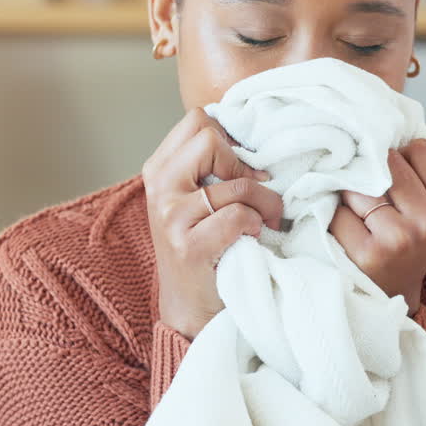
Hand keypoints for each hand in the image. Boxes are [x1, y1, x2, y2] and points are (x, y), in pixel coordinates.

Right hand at [144, 108, 283, 339]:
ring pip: (235, 184)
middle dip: (244, 164)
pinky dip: (255, 225)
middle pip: (210, 139)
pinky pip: (237, 216)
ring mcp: (170, 217)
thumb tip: (250, 138)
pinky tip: (252, 237)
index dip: (228, 138)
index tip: (241, 165)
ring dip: (264, 202)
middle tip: (255, 189)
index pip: (197, 119)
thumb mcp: (191, 199)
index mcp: (158, 169)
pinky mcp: (189, 246)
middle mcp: (159, 188)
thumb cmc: (201, 247)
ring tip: (266, 219)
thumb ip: (205, 166)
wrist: (189, 306)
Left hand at [330, 138, 425, 312]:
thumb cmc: (402, 245)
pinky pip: (338, 213)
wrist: (388, 297)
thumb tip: (388, 128)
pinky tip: (342, 228)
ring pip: (360, 187)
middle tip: (363, 185)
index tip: (385, 162)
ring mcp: (399, 239)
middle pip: (387, 165)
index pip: (420, 152)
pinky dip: (333, 216)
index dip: (397, 153)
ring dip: (348, 192)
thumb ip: (420, 176)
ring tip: (354, 209)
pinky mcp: (368, 254)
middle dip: (369, 169)